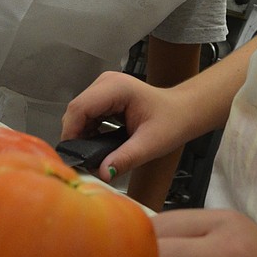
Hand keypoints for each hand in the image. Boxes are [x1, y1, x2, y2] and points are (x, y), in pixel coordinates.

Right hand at [61, 72, 193, 181]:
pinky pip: (87, 114)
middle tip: (85, 160)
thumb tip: (102, 173)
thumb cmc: (172, 121)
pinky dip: (89, 131)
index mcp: (117, 88)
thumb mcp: (150, 144)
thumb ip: (125, 158)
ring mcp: (105, 87)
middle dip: (76, 136)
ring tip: (93, 155)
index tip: (74, 156)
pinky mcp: (105, 96)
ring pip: (79, 113)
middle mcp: (107, 83)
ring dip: (82, 135)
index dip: (72, 133)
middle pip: (76, 110)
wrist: (184, 111)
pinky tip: (99, 145)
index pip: (79, 108)